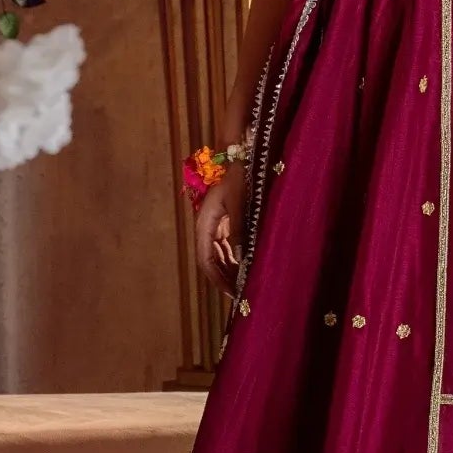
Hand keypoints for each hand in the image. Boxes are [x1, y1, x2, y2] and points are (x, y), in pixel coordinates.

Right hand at [194, 162, 246, 296]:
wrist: (239, 157)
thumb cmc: (237, 178)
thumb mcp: (239, 206)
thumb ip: (239, 232)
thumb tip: (242, 258)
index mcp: (204, 225)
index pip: (206, 261)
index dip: (218, 280)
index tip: (233, 293)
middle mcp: (207, 228)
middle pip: (212, 261)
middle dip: (225, 278)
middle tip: (243, 295)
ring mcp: (215, 225)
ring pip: (219, 255)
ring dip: (230, 270)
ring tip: (247, 284)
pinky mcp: (225, 222)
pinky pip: (227, 246)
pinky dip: (235, 258)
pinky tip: (248, 267)